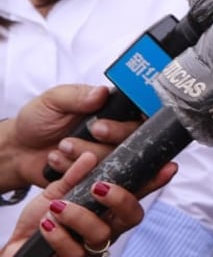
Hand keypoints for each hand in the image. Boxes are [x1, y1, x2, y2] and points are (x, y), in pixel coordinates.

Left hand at [0, 151, 175, 256]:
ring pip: (102, 235)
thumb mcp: (58, 188)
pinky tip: (47, 225)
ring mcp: (91, 247)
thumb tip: (92, 156)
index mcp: (108, 206)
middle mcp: (107, 226)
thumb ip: (76, 173)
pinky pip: (75, 253)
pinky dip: (60, 236)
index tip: (169, 167)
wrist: (17, 242)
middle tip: (99, 187)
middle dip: (121, 199)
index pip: (138, 191)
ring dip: (80, 217)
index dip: (156, 181)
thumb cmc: (42, 216)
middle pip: (133, 216)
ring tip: (58, 207)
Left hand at [8, 85, 141, 187]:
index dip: (127, 123)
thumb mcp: (54, 100)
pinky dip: (73, 170)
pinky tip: (56, 161)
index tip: (101, 128)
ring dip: (84, 154)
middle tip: (91, 132)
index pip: (137, 114)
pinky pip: (95, 177)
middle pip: (132, 140)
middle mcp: (115, 133)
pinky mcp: (94, 175)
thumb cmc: (37, 120)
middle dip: (108, 139)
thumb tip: (101, 92)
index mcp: (112, 110)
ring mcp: (106, 155)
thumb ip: (77, 95)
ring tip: (61, 147)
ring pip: (114, 160)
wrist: (18, 151)